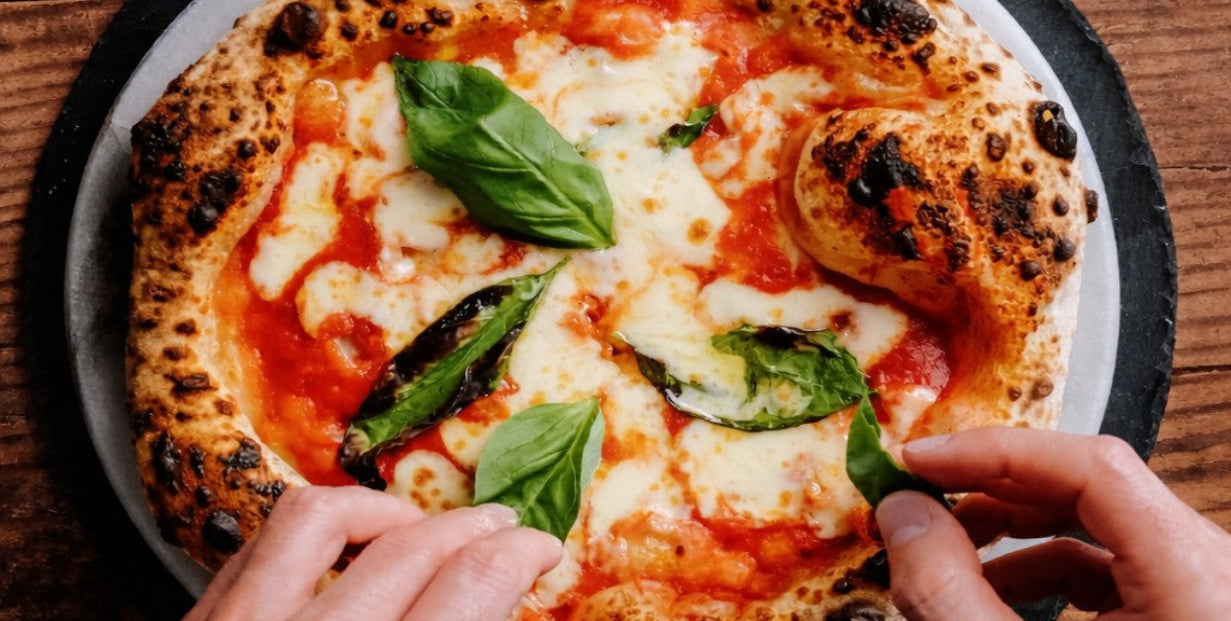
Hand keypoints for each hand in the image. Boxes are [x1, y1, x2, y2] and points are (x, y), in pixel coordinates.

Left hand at [185, 486, 561, 620]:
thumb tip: (501, 597)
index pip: (470, 584)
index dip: (521, 554)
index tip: (538, 550)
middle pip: (409, 546)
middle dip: (474, 529)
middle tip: (502, 532)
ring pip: (320, 516)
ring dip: (385, 512)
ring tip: (416, 529)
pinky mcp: (200, 619)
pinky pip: (259, 539)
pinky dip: (312, 527)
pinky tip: (340, 547)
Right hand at [875, 428, 1230, 619]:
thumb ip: (949, 591)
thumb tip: (902, 513)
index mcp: (1195, 579)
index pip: (1093, 465)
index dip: (993, 451)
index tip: (922, 459)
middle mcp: (1211, 576)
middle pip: (1092, 486)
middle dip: (991, 485)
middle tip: (920, 490)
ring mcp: (1199, 596)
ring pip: (1096, 525)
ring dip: (1008, 526)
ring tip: (945, 549)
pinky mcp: (1179, 615)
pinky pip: (1108, 566)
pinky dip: (1037, 567)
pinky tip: (989, 589)